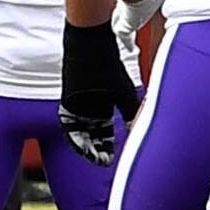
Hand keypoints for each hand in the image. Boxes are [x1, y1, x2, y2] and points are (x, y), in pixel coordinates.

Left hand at [60, 20, 141, 166]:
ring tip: (93, 157)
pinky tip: (81, 148)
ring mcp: (78, 107)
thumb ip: (133, 114)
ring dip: (86, 147)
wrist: (91, 47)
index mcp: (105, 106)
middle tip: (104, 161)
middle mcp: (90, 109)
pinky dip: (74, 137)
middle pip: (93, 136)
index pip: (106, 133)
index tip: (113, 158)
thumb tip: (143, 131)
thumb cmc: (109, 66)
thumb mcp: (125, 95)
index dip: (109, 146)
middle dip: (98, 150)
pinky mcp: (66, 103)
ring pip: (81, 133)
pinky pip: (68, 125)